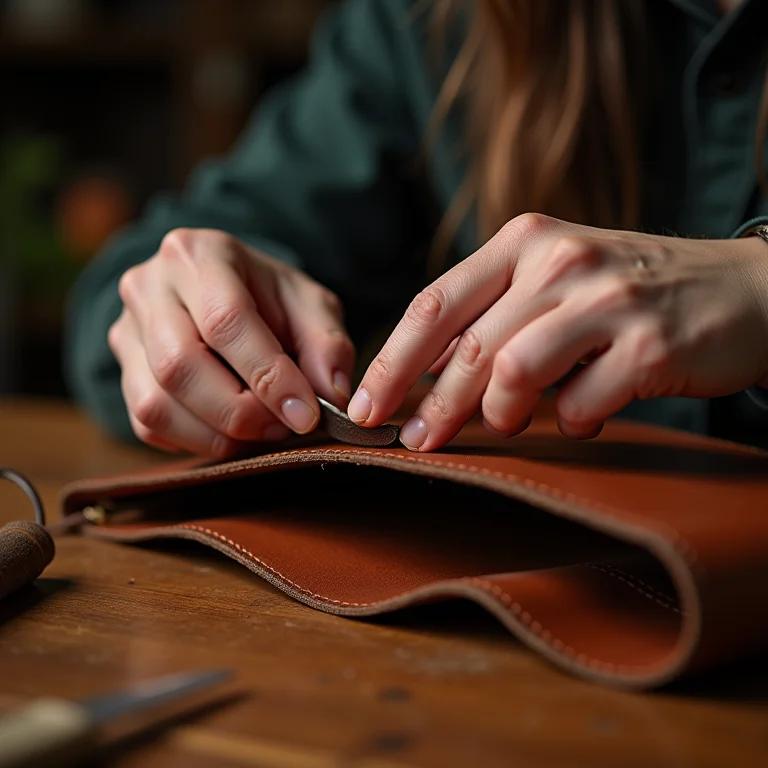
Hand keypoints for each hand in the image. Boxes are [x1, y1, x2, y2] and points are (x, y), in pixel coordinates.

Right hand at [108, 228, 353, 456]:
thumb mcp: (311, 306)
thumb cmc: (271, 299)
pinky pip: (146, 424)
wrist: (224, 293)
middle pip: (180, 365)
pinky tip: (230, 433)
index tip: (304, 414)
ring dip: (216, 435)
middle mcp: (150, 286)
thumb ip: (327, 345)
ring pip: (156, 403)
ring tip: (261, 433)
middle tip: (281, 429)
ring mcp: (126, 329)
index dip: (267, 376)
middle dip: (239, 412)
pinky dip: (194, 442)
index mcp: (200, 254)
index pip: (225, 321)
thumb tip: (330, 395)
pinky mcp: (122, 370)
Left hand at [347, 214, 767, 449]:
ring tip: (515, 421)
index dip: (392, 360)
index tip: (366, 405)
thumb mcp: (556, 279)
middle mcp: (560, 261)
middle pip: (466, 347)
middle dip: (432, 407)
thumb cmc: (631, 291)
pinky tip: (585, 417)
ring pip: (512, 372)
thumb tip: (423, 371)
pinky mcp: (649, 345)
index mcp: (524, 242)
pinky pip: (580, 404)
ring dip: (501, 413)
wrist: (744, 289)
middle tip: (417, 442)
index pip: (435, 302)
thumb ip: (493, 314)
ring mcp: (606, 300)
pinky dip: (572, 423)